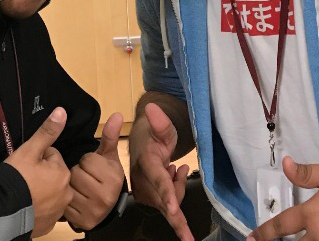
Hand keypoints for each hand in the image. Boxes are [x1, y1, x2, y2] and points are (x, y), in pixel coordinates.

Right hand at [5, 107, 72, 237]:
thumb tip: (62, 111)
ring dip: (39, 191)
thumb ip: (47, 132)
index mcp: (63, 173)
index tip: (25, 164)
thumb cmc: (16, 178)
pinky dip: (36, 208)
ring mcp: (57, 212)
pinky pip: (45, 211)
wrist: (0, 213)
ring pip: (50, 193)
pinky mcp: (48, 225)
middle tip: (23, 178)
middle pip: (53, 175)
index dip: (37, 158)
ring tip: (23, 192)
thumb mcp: (29, 150)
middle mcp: (66, 194)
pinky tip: (24, 205)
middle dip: (40, 175)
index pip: (52, 156)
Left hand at [64, 112, 125, 229]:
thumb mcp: (109, 156)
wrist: (108, 207)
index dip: (86, 160)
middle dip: (77, 172)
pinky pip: (64, 204)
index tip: (92, 166)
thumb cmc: (106, 176)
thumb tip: (116, 114)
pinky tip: (74, 199)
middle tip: (84, 176)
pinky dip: (65, 200)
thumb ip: (110, 136)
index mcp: (113, 178)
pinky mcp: (81, 221)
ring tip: (79, 186)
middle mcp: (105, 196)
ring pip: (68, 188)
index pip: (87, 159)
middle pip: (75, 173)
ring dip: (70, 185)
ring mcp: (93, 210)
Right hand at [130, 103, 192, 240]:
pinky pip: (163, 206)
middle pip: (166, 198)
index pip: (158, 180)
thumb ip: (160, 122)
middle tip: (178, 168)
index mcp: (146, 162)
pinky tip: (169, 178)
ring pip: (166, 204)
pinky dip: (171, 195)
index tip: (174, 210)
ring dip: (175, 190)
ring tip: (173, 168)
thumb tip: (151, 107)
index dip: (167, 194)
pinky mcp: (144, 197)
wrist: (141, 142)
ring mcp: (141, 191)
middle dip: (178, 188)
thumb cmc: (154, 135)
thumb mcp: (163, 128)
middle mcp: (140, 180)